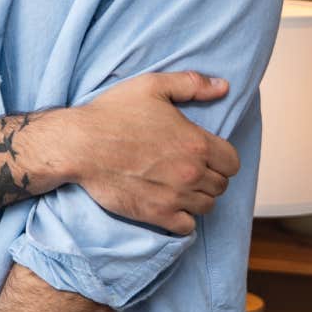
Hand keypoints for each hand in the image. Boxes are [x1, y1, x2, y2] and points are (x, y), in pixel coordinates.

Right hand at [37, 71, 239, 234]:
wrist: (80, 145)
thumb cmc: (112, 113)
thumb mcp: (152, 86)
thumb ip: (191, 84)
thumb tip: (223, 87)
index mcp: (196, 143)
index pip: (231, 162)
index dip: (221, 158)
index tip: (205, 155)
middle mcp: (191, 172)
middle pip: (220, 185)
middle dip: (209, 177)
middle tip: (189, 169)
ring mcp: (175, 196)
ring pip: (207, 206)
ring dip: (198, 198)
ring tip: (180, 187)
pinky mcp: (156, 214)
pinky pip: (187, 227)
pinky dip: (184, 219)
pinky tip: (172, 206)